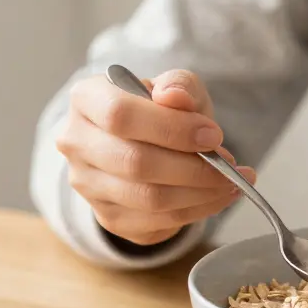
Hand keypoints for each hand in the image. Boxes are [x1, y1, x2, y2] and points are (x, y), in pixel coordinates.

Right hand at [56, 70, 255, 245]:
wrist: (144, 145)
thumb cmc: (160, 112)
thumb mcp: (174, 89)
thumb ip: (179, 86)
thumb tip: (174, 97)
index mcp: (86, 99)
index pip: (120, 115)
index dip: (172, 128)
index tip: (214, 135)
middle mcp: (76, 143)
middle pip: (135, 162)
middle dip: (193, 167)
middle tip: (230, 165)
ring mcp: (88, 185)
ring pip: (148, 198)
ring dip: (200, 193)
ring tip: (231, 182)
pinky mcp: (108, 217)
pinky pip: (157, 222)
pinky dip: (197, 211)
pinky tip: (218, 197)